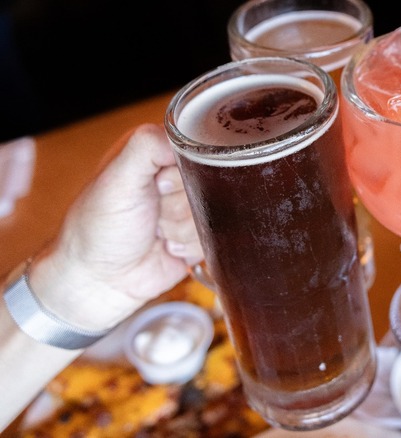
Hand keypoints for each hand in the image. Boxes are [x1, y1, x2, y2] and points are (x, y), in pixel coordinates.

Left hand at [29, 124, 202, 329]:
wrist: (101, 281)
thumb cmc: (98, 227)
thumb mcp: (117, 178)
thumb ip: (147, 146)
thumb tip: (185, 134)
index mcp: (155, 153)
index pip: (197, 146)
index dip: (185, 169)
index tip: (160, 185)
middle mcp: (175, 176)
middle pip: (211, 180)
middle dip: (183, 202)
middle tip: (155, 209)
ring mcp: (189, 206)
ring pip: (215, 210)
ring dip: (184, 227)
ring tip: (158, 232)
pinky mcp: (199, 234)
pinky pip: (216, 236)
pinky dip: (191, 246)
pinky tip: (168, 247)